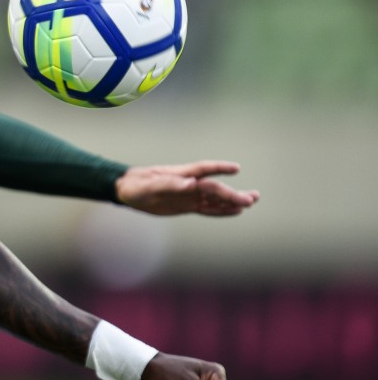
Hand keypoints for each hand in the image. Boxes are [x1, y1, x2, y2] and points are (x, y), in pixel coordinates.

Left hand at [115, 161, 259, 215]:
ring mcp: (189, 195)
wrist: (127, 191)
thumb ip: (170, 184)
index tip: (236, 168)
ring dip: (232, 200)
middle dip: (232, 194)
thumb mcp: (149, 185)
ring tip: (252, 201)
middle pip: (214, 188)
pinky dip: (221, 211)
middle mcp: (189, 184)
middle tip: (252, 199)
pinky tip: (236, 211)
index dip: (219, 168)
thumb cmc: (136, 184)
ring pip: (215, 198)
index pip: (203, 170)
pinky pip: (207, 209)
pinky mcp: (187, 206)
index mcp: (181, 175)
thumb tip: (191, 184)